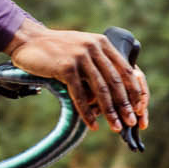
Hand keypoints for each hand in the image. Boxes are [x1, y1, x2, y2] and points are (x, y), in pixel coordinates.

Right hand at [3, 23, 150, 136]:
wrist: (29, 41)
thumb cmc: (55, 48)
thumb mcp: (82, 47)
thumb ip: (98, 60)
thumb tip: (113, 84)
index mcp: (102, 43)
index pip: (125, 69)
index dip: (134, 90)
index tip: (139, 107)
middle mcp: (94, 48)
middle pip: (115, 81)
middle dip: (125, 104)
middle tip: (131, 121)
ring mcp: (80, 57)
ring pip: (100, 90)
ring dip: (110, 111)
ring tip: (116, 126)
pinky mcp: (66, 68)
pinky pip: (79, 95)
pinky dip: (87, 112)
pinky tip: (92, 125)